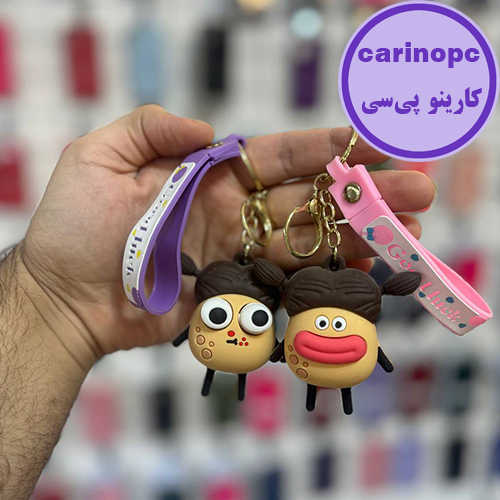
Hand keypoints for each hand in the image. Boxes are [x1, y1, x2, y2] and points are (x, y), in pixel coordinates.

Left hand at [20, 105, 434, 364]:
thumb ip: (150, 130)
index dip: (324, 149)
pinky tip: (366, 268)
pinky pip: (287, 281)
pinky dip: (327, 275)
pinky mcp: (235, 292)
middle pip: (307, 199)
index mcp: (207, 177)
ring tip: (409, 230)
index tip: (371, 141)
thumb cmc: (73, 229)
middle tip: (416, 189)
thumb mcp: (97, 159)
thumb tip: (207, 129)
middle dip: (362, 192)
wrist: (64, 301)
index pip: (277, 158)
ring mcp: (237, 254)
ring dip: (359, 235)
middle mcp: (231, 213)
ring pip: (308, 240)